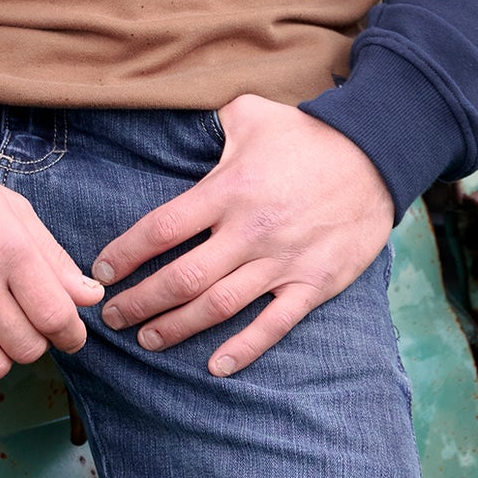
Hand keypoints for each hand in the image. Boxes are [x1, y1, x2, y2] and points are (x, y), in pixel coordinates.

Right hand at [0, 151, 104, 385]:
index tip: (69, 334)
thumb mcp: (12, 211)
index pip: (56, 317)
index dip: (71, 334)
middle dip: (36, 340)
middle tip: (23, 318)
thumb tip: (90, 298)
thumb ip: (54, 258)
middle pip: (27, 348)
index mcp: (6, 247)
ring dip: (1, 352)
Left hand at [91, 95, 394, 376]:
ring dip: (178, 327)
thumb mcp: (250, 113)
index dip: (127, 254)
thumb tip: (171, 110)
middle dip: (141, 301)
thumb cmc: (307, 133)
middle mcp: (251, 230)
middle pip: (184, 277)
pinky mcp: (314, 283)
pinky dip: (244, 349)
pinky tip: (215, 366)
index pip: (163, 229)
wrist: (376, 155)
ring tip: (147, 339)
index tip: (102, 271)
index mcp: (229, 189)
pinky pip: (274, 325)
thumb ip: (208, 121)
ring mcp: (283, 261)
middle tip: (111, 317)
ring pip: (220, 305)